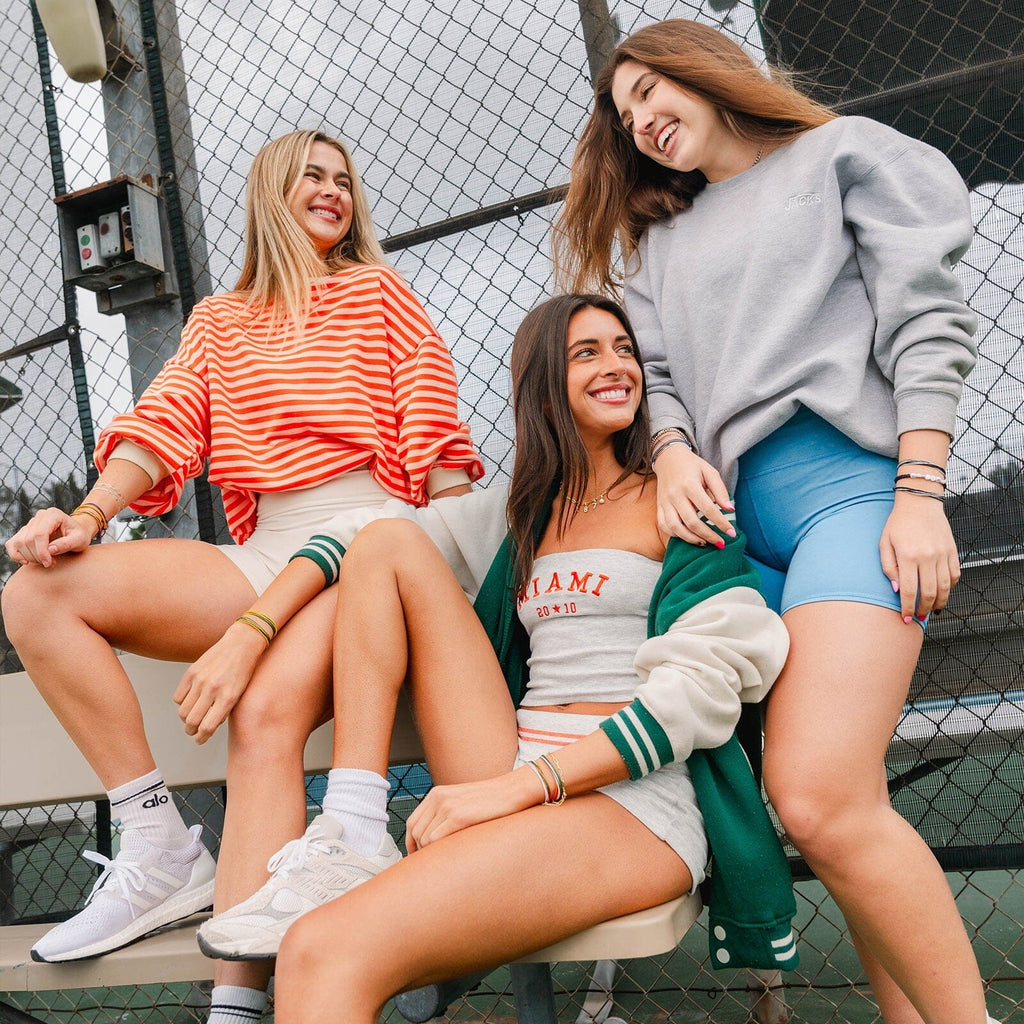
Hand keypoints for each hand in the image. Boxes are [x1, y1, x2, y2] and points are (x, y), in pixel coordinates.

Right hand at [4, 508, 96, 567]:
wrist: (76, 533)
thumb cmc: (80, 536)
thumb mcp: (80, 540)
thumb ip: (67, 544)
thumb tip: (50, 550)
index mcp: (53, 515)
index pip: (39, 534)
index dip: (41, 551)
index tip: (49, 563)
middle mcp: (39, 516)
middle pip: (28, 539)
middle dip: (37, 556)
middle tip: (50, 563)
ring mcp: (30, 523)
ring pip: (19, 542)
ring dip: (29, 557)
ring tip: (45, 561)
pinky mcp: (24, 532)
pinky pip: (12, 544)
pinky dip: (16, 555)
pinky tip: (27, 562)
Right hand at [172, 623, 266, 742]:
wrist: (241, 644)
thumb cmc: (244, 672)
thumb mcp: (240, 694)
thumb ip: (224, 711)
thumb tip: (206, 727)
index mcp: (228, 697)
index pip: (207, 727)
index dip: (201, 737)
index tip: (200, 739)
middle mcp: (212, 689)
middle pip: (191, 721)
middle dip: (191, 730)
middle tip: (193, 731)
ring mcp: (200, 680)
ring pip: (182, 711)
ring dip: (185, 718)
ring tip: (191, 717)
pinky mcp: (191, 672)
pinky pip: (178, 697)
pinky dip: (181, 703)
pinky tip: (190, 701)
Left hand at [405, 770, 538, 851]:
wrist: (511, 791)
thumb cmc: (491, 800)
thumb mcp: (461, 801)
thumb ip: (445, 814)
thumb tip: (432, 840)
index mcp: (436, 793)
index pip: (412, 822)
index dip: (411, 843)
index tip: (416, 857)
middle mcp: (438, 798)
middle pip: (415, 832)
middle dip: (419, 852)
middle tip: (429, 866)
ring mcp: (447, 806)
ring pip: (424, 839)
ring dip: (429, 854)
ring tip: (440, 863)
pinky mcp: (459, 816)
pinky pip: (435, 839)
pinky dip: (437, 851)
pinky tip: (447, 857)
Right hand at [653, 443, 734, 545]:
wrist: (668, 458)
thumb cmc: (693, 466)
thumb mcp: (710, 472)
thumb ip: (720, 490)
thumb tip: (730, 510)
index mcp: (689, 484)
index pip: (707, 508)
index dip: (720, 523)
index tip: (731, 533)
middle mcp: (675, 495)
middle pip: (691, 522)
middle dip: (708, 535)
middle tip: (721, 543)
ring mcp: (665, 502)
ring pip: (675, 527)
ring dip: (691, 539)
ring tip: (704, 543)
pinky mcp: (659, 507)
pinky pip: (664, 526)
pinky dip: (676, 535)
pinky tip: (688, 536)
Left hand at [880, 494, 960, 620]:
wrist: (920, 503)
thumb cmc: (898, 523)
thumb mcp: (884, 543)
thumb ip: (888, 567)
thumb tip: (896, 590)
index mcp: (908, 556)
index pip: (909, 590)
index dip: (908, 608)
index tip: (906, 618)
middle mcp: (927, 557)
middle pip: (929, 592)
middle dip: (924, 609)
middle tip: (919, 617)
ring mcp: (942, 554)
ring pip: (945, 587)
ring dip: (939, 602)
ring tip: (932, 610)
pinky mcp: (952, 551)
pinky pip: (955, 574)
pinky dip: (950, 587)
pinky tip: (943, 592)